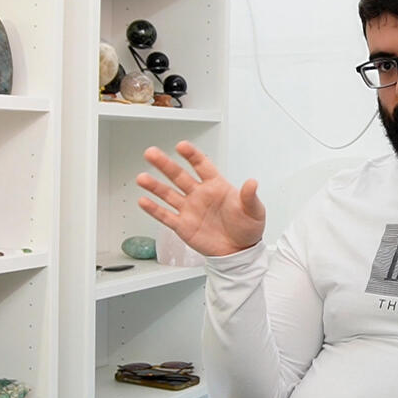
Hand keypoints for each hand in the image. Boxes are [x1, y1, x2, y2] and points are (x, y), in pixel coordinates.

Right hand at [136, 141, 265, 256]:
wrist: (240, 252)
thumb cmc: (248, 228)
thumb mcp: (254, 211)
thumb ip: (250, 196)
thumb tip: (252, 182)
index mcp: (217, 186)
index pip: (202, 165)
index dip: (191, 155)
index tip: (181, 146)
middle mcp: (200, 194)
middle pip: (179, 175)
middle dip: (165, 164)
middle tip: (151, 153)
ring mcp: (189, 209)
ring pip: (168, 194)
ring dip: (154, 186)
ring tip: (142, 177)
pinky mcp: (182, 225)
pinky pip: (165, 215)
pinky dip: (154, 209)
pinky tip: (143, 201)